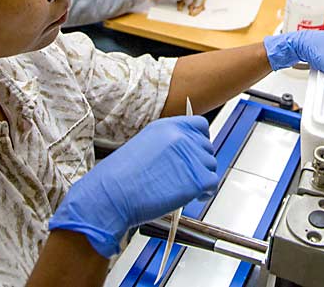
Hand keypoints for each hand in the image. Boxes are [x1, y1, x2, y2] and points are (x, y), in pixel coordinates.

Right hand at [48, 116, 218, 257]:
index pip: (199, 126)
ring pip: (210, 166)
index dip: (199, 141)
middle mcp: (182, 137)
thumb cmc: (119, 178)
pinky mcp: (198, 178)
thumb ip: (168, 145)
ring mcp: (192, 157)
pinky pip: (212, 184)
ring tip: (182, 189)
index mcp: (167, 126)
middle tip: (184, 178)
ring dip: (200, 178)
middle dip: (198, 163)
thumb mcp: (144, 147)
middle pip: (206, 148)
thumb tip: (184, 155)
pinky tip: (193, 197)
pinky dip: (205, 193)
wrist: (111, 196)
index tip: (196, 152)